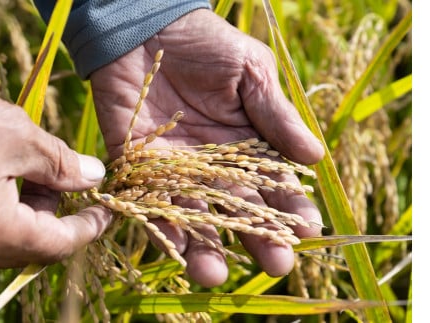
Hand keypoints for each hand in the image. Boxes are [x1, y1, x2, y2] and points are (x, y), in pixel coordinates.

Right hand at [0, 76, 111, 272]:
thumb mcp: (14, 136)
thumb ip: (61, 164)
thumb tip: (92, 177)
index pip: (60, 244)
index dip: (89, 227)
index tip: (107, 211)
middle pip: (31, 242)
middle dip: (53, 209)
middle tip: (59, 173)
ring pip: (3, 236)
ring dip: (25, 207)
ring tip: (23, 165)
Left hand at [90, 9, 323, 287]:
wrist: (149, 28)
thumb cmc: (207, 44)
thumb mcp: (251, 73)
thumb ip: (276, 115)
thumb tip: (316, 157)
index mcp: (246, 144)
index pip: (274, 184)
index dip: (291, 207)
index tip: (308, 230)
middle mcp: (212, 165)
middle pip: (237, 210)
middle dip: (257, 238)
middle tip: (276, 264)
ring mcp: (175, 169)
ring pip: (193, 216)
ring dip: (203, 247)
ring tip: (213, 274)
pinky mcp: (138, 165)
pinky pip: (147, 202)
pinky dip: (157, 225)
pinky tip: (171, 247)